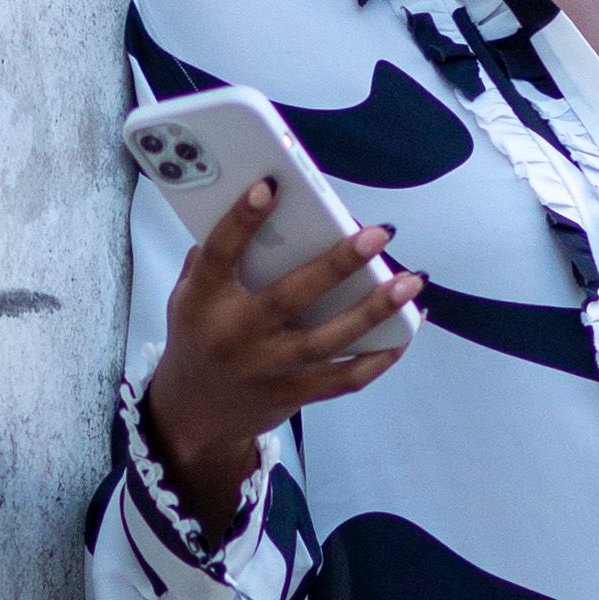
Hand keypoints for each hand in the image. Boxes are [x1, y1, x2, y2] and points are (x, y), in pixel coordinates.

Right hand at [143, 177, 421, 530]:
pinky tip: (405, 332)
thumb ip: (215, 259)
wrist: (196, 413)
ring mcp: (266, 369)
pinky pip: (343, 380)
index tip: (271, 186)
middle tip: (377, 234)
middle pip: (290, 297)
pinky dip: (378, 358)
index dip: (241, 220)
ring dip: (373, 310)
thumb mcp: (188, 296)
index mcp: (203, 302)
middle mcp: (235, 336)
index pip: (220, 254)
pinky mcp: (292, 394)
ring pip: (326, 340)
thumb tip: (263, 206)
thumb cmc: (200, 336)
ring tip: (409, 282)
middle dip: (338, 264)